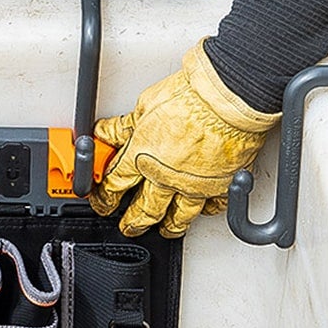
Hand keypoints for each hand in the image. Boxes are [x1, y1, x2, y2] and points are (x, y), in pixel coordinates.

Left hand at [88, 40, 279, 237]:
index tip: (102, 202)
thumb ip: (124, 127)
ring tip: (165, 230)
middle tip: (128, 227)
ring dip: (170, 226)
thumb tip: (105, 132)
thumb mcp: (144, 106)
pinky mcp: (222, 186)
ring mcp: (194, 185)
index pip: (115, 183)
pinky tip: (204, 211)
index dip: (105, 196)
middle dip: (133, 222)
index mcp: (142, 156)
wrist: (225, 99)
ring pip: (178, 216)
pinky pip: (214, 207)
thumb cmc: (189, 97)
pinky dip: (208, 211)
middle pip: (144, 209)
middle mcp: (166, 176)